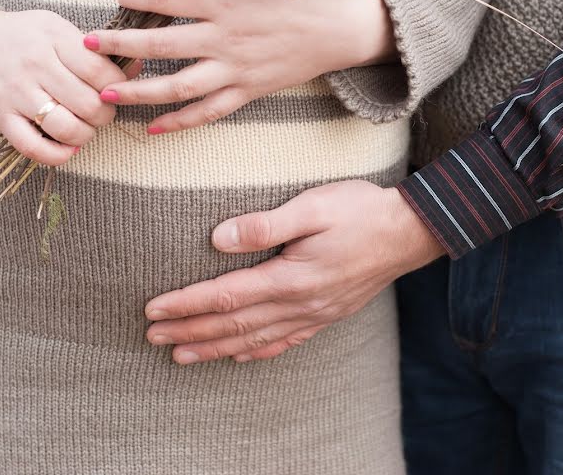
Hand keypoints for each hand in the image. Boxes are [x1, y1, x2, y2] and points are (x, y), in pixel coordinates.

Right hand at [0, 9, 140, 165]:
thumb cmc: (20, 36)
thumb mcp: (56, 28)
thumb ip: (94, 49)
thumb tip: (137, 67)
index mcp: (54, 38)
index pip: (101, 72)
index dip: (119, 87)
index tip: (116, 90)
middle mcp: (36, 66)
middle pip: (90, 104)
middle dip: (105, 115)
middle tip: (101, 111)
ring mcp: (17, 94)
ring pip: (67, 128)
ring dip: (86, 135)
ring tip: (85, 128)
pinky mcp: (0, 118)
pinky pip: (34, 148)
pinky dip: (58, 155)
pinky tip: (68, 148)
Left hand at [84, 0, 396, 133]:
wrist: (345, 26)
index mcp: (227, 1)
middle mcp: (227, 38)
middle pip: (163, 45)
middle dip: (121, 45)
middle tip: (87, 44)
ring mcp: (237, 69)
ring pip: (179, 86)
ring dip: (140, 91)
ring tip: (106, 93)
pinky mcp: (250, 91)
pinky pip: (209, 112)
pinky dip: (180, 122)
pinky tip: (153, 128)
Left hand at [144, 181, 444, 363]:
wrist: (410, 231)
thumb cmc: (361, 211)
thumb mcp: (313, 207)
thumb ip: (264, 225)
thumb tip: (217, 239)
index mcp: (291, 277)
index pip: (226, 296)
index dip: (186, 304)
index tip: (153, 310)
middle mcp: (300, 303)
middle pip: (234, 324)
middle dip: (191, 331)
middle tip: (153, 337)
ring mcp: (315, 313)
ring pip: (255, 339)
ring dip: (215, 348)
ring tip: (183, 355)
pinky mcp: (327, 314)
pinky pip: (286, 341)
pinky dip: (258, 352)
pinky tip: (241, 356)